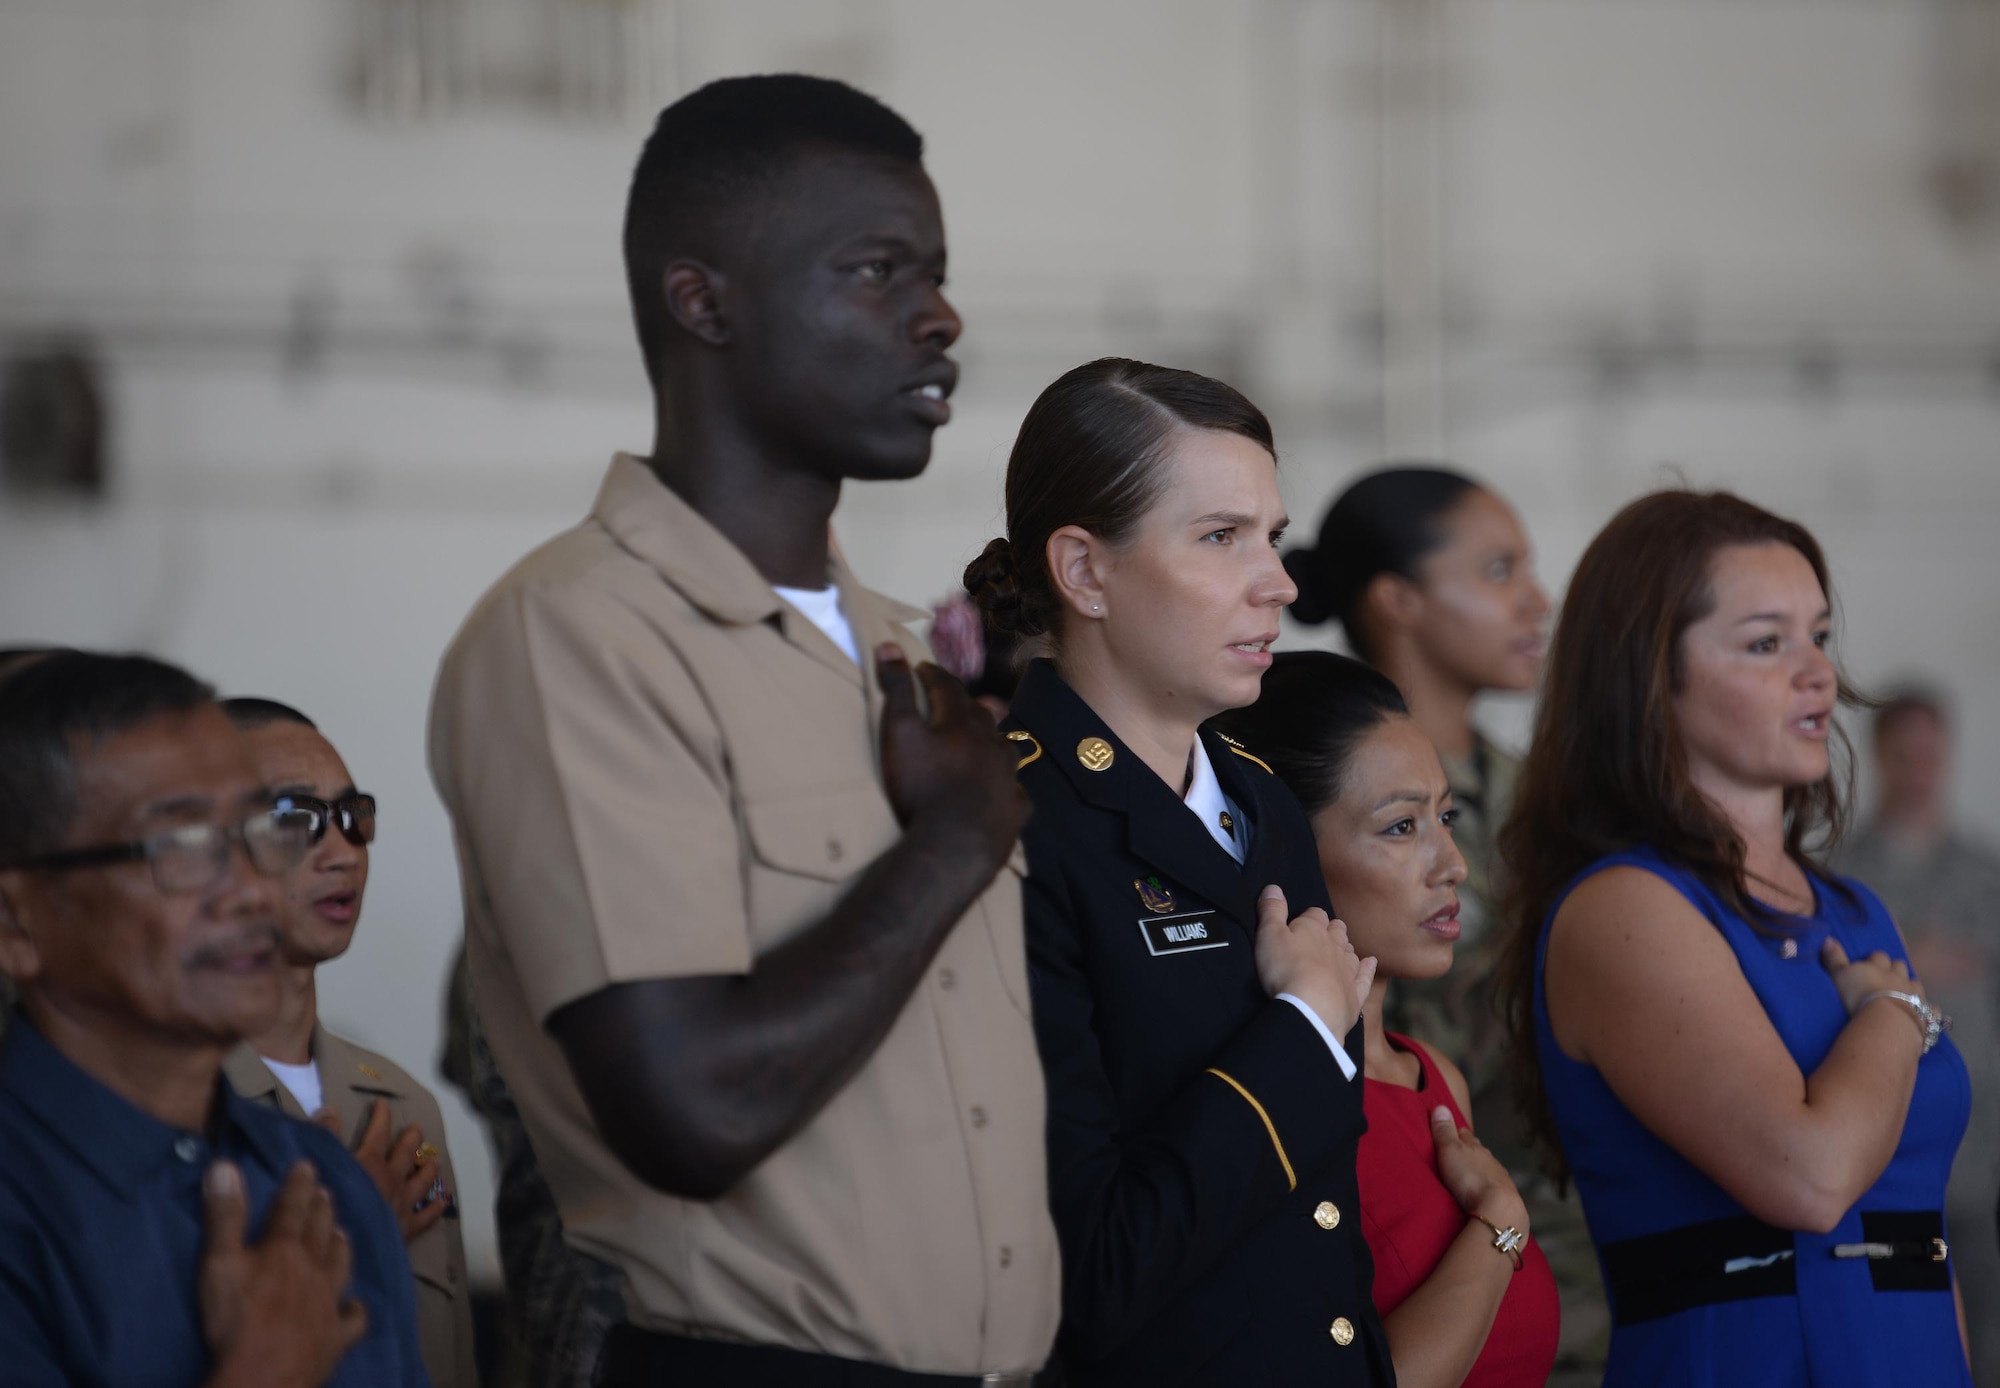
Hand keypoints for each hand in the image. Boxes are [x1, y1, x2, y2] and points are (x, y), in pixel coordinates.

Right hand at [199, 1160, 366, 1387]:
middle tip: (326, 1194)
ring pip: (341, 1266)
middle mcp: (314, 1270)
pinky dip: (355, 1310)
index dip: (299, 1185)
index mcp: (284, 1250)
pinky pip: (353, 1320)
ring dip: (341, 1247)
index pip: (293, 1208)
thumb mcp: (220, 1263)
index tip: (307, 1166)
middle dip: (323, 1210)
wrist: (263, 1377)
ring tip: (342, 1233)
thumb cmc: (236, 1320)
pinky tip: (355, 1306)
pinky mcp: (336, 1337)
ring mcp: (329, 1303)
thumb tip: (225, 1166)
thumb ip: (225, 1216)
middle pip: (320, 1232)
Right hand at [318, 1100, 446, 1245]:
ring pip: (422, 1181)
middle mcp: (392, 1180)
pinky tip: (443, 1202)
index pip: (378, 1134)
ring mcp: (402, 1204)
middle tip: (417, 1128)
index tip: (383, 1104)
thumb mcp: (321, 1167)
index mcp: (371, 1163)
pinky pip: (426, 1216)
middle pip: (406, 1154)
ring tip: (434, 1161)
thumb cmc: (329, 1208)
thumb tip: (328, 1110)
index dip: (381, 1117)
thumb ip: (325, 1138)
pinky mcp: (406, 1229)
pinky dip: (436, 1208)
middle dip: (412, 1139)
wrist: (345, 1249)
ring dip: (428, 1169)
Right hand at [877, 644, 1029, 861]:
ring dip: (991, 740)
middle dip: (962, 704)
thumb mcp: (899, 732)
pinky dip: (1006, 784)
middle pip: (980, 714)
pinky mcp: (1015, 810)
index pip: (948, 687)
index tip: (921, 668)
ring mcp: (1008, 777)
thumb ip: (896, 690)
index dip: (933, 675)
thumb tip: (889, 646)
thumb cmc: (921, 786)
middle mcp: (992, 743)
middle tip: (948, 702)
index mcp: (963, 721)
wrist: (955, 845)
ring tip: (980, 741)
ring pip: (1004, 748)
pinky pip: (1015, 790)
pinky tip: (1002, 789)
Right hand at [1252, 884, 1374, 1037]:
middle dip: (1330, 930)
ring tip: (1336, 951)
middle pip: (1337, 930)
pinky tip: (1370, 963)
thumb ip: (1271, 911)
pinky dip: (1367, 969)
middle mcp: (1336, 944)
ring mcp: (1348, 969)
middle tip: (1318, 937)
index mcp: (1314, 928)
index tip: (1297, 924)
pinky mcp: (1355, 993)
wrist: (1312, 1009)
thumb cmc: (1285, 969)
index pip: (1315, 913)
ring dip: (1344, 949)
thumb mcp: (1268, 935)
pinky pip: (1365, 976)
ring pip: (1350, 951)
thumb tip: (1273, 887)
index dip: (1307, 917)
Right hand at [1429, 1107, 1527, 1233]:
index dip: (1458, 1132)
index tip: (1455, 1130)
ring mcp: (1499, 1178)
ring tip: (1471, 1173)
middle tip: (1462, 1151)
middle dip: (1471, 1150)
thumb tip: (1441, 1106)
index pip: (1466, 1135)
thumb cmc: (1470, 1177)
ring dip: (1480, 1169)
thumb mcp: (1450, 1150)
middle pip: (1478, 1151)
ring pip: (1488, 1168)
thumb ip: (1444, 1131)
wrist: (1498, 1207)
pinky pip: (1495, 1186)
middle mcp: (1490, 1160)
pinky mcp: (1505, 1196)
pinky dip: (1488, 1185)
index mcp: (1475, 1147)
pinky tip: (1484, 1191)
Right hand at [1821, 937, 1924, 1015]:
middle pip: (1900, 966)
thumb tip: (1827, 938)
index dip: (1874, 959)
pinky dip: (1927, 1009)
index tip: (1869, 965)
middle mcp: (1899, 977)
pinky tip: (1923, 1012)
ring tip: (1902, 994)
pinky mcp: (1926, 1014)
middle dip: (1894, 969)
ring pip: (1915, 984)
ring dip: (1910, 986)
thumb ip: (1834, 959)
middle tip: (1885, 978)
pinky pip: (1931, 1009)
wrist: (1887, 1022)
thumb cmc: (1858, 997)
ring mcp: (1915, 995)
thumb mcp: (1839, 976)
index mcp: (1879, 966)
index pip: (1879, 956)